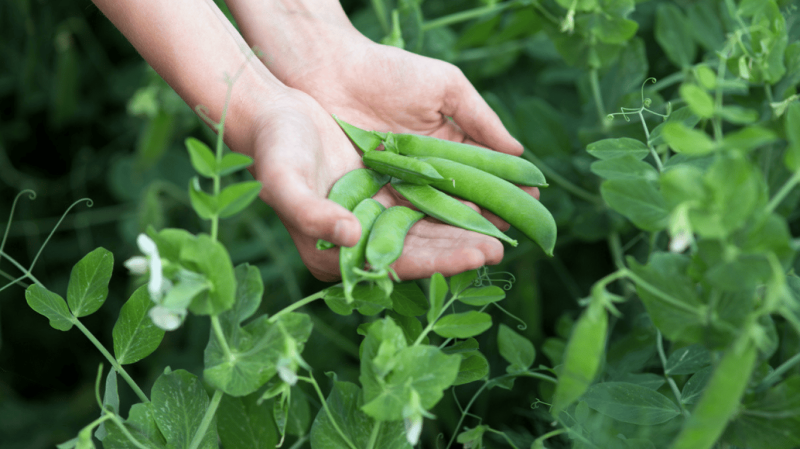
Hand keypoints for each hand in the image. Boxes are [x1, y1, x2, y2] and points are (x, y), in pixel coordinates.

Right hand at [248, 89, 505, 280]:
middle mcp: (360, 242)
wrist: (276, 114)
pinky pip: (426, 200)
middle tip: (501, 247)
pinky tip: (482, 197)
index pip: (397, 264)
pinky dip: (454, 200)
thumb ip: (311, 214)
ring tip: (504, 226)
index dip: (438, 262)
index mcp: (336, 254)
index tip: (476, 256)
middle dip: (461, 248)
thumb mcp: (283, 181)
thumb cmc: (273, 149)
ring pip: (429, 226)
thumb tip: (350, 237)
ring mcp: (375, 217)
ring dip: (464, 227)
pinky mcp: (385, 193)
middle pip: (420, 249)